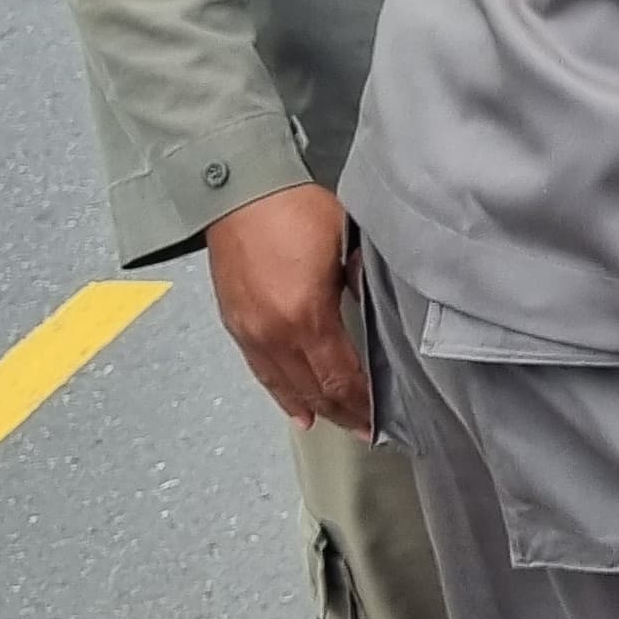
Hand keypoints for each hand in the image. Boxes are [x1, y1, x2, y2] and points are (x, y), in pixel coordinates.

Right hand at [205, 184, 371, 432]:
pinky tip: (296, 410)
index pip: (341, 377)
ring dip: (315, 408)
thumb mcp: (345, 238)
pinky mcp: (235, 324)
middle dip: (344, 413)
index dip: (363, 402)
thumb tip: (382, 305)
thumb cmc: (289, 206)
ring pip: (287, 387)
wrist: (237, 190)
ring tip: (340, 424)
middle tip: (367, 429)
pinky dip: (281, 395)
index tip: (380, 417)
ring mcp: (252, 332)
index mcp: (307, 315)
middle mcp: (275, 333)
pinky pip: (261, 372)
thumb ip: (364, 279)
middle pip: (315, 390)